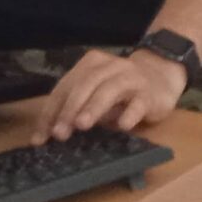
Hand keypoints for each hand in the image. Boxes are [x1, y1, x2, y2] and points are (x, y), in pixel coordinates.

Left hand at [33, 47, 188, 144]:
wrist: (160, 77)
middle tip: (59, 133)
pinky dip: (130, 114)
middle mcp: (110, 66)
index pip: (66, 87)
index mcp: (91, 64)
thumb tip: (51, 132)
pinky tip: (122, 126)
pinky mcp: (150, 94)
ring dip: (94, 108)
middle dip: (70, 109)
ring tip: (81, 125)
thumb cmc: (120, 90)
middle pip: (86, 84)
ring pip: (110, 89)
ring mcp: (131, 78)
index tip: (41, 137)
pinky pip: (139, 103)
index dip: (51, 112)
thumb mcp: (95, 94)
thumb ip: (75, 108)